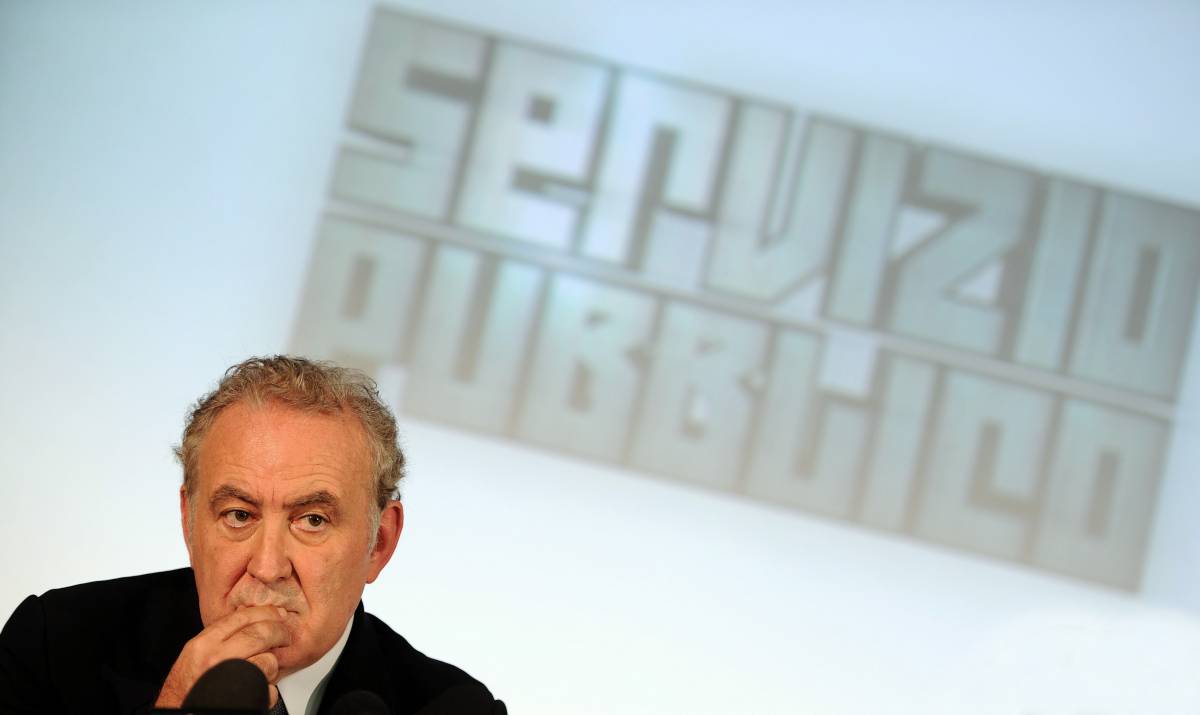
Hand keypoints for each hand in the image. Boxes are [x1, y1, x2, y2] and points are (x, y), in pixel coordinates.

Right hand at [154, 605, 290, 707]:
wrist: (176, 712)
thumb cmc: (185, 688)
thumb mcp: (195, 654)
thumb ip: (219, 637)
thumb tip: (250, 622)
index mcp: (204, 644)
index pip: (241, 617)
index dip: (265, 613)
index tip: (278, 614)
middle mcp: (216, 658)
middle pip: (260, 634)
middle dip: (279, 633)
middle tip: (284, 637)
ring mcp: (229, 678)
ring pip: (267, 661)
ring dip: (272, 666)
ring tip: (265, 670)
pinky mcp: (240, 699)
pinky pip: (266, 689)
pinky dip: (268, 690)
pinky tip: (260, 689)